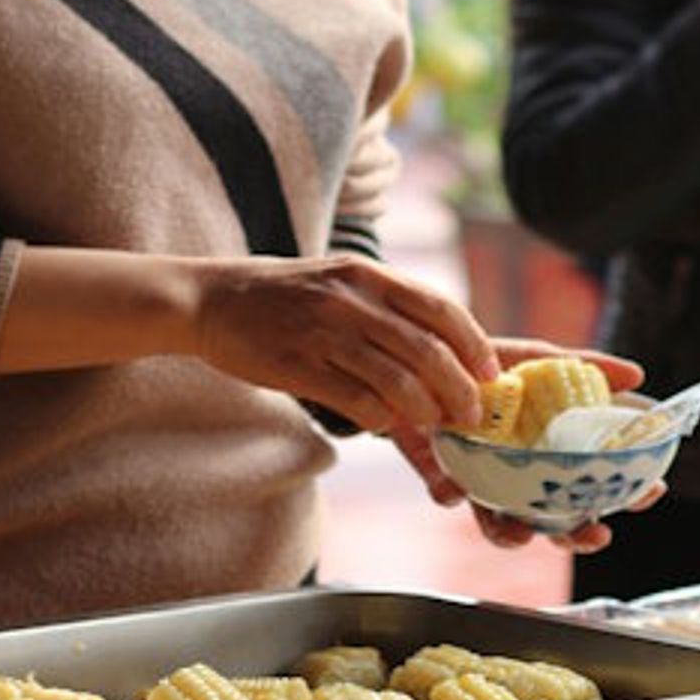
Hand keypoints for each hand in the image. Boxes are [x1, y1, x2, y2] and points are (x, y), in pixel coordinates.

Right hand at [193, 254, 496, 435]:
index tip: (487, 373)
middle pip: (426, 349)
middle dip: (457, 388)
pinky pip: (353, 399)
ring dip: (422, 409)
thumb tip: (441, 346)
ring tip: (430, 424)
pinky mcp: (296, 365)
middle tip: (468, 415)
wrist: (211, 298)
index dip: (472, 345)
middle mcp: (350, 299)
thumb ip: (386, 306)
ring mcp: (322, 331)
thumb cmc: (283, 296)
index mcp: (367, 274)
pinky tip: (380, 423)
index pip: (440, 309)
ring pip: (396, 379)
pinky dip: (377, 417)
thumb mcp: (340, 281)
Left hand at [385, 338, 657, 554]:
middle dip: (579, 534)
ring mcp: (483, 480)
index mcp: (551, 451)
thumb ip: (584, 368)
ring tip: (520, 533)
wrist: (421, 360)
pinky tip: (453, 486)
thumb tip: (637, 374)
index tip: (649, 490)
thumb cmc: (487, 366)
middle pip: (558, 519)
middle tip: (595, 534)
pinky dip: (451, 492)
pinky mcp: (442, 476)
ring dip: (514, 535)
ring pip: (504, 524)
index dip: (627, 490)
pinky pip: (448, 495)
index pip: (597, 479)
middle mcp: (521, 474)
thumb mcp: (536, 360)